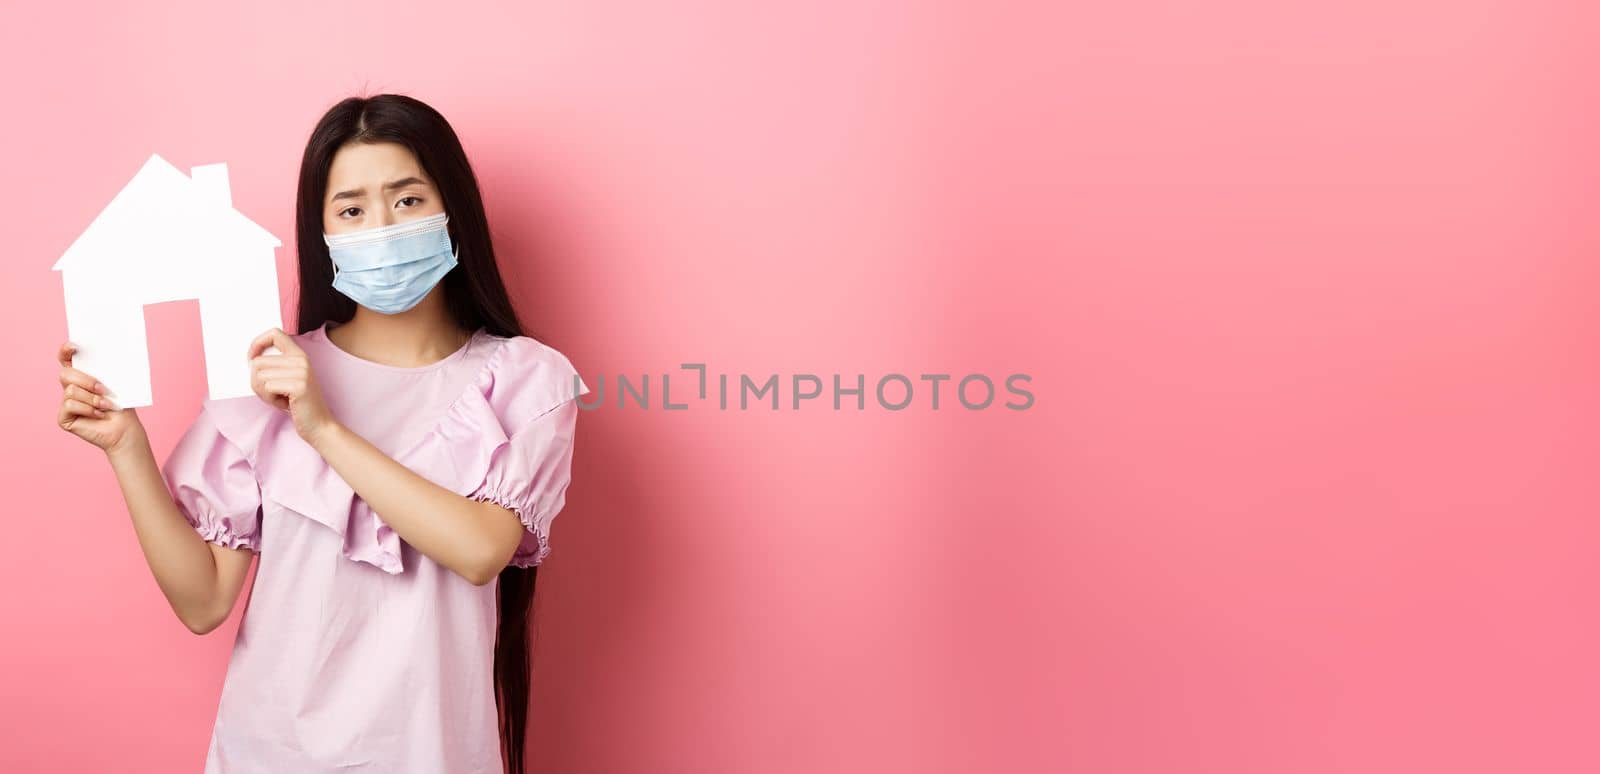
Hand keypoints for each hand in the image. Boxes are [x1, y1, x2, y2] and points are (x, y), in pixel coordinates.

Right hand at [57, 340, 145, 454]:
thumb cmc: (122, 404)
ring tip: (107, 405)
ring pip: (71, 391)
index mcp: (82, 376)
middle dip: (86, 380)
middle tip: (104, 389)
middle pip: (66, 374)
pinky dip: (88, 410)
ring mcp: (65, 403)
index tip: (75, 345)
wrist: (125, 428)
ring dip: (92, 398)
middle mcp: (70, 388)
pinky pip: (70, 405)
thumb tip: (109, 348)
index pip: (66, 359)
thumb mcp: (115, 382)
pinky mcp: (64, 417)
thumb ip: (105, 368)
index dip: (65, 350)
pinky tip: (99, 415)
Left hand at [249, 328, 339, 444]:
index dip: (257, 343)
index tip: (251, 357)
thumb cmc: (298, 404)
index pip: (275, 333)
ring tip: (279, 398)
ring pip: (259, 376)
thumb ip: (273, 366)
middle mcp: (301, 360)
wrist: (319, 425)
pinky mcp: (298, 385)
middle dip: (256, 381)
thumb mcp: (286, 379)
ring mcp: (301, 372)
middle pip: (258, 361)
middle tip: (272, 392)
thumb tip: (250, 360)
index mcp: (299, 355)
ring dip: (263, 392)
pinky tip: (283, 403)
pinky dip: (269, 399)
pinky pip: (267, 387)